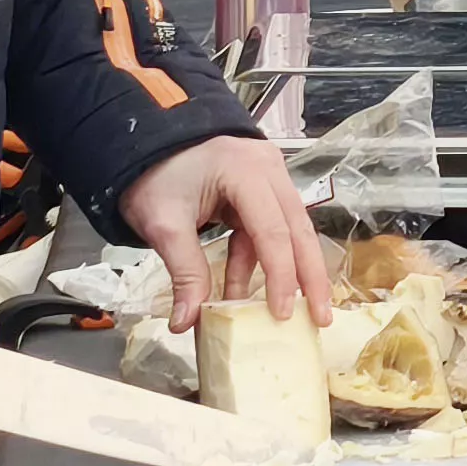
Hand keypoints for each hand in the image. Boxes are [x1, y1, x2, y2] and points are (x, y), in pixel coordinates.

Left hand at [121, 135, 336, 333]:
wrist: (146, 143)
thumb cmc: (155, 175)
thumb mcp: (164, 224)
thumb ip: (184, 271)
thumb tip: (186, 322)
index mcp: (245, 171)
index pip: (273, 231)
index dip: (280, 276)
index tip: (281, 314)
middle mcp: (268, 169)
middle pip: (298, 229)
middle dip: (309, 277)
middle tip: (320, 318)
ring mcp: (269, 176)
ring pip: (291, 230)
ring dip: (291, 272)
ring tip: (299, 311)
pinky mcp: (262, 189)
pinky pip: (269, 229)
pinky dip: (261, 261)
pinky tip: (249, 292)